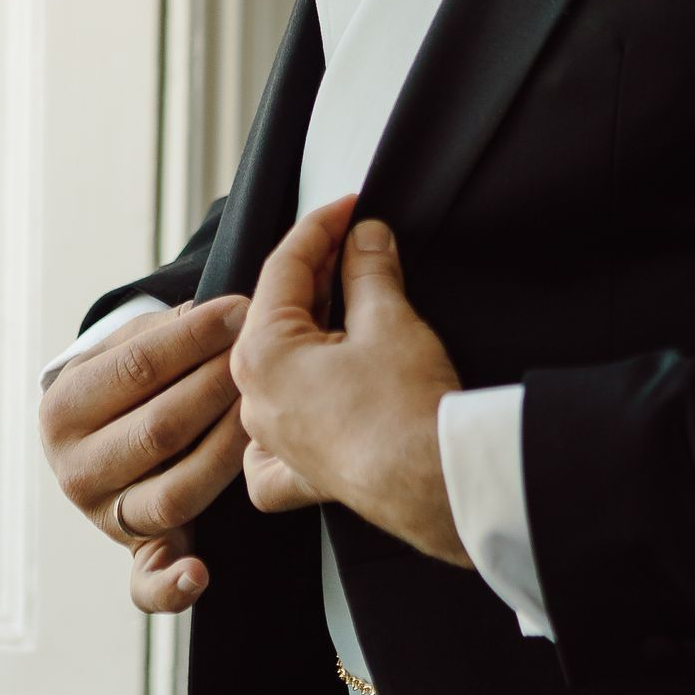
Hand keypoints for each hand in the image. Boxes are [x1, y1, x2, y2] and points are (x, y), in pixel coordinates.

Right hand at [38, 294, 249, 612]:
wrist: (104, 431)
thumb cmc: (130, 377)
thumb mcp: (127, 344)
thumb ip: (168, 329)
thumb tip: (234, 313)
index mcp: (63, 410)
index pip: (137, 367)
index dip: (196, 337)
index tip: (243, 310)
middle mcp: (75, 471)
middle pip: (160, 429)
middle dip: (219, 388)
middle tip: (264, 358)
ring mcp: (105, 518)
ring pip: (174, 494)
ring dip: (225, 453)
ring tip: (264, 415)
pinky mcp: (135, 556)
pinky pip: (147, 584)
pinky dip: (170, 585)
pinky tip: (198, 574)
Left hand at [232, 198, 471, 566]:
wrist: (439, 486)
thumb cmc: (408, 413)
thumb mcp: (388, 319)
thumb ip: (368, 269)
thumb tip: (365, 238)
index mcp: (262, 356)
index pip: (285, 267)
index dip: (321, 227)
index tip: (348, 208)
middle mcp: (255, 401)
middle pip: (280, 313)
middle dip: (320, 272)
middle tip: (359, 241)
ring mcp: (275, 441)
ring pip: (282, 364)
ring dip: (317, 325)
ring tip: (357, 293)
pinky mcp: (302, 472)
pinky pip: (283, 433)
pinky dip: (299, 401)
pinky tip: (322, 383)